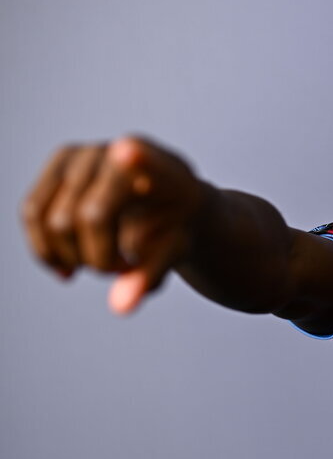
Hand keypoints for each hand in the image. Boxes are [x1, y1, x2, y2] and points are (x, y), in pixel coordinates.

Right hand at [20, 136, 212, 313]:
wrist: (166, 202)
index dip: (137, 159)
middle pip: (88, 219)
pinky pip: (31, 214)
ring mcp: (82, 154)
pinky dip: (46, 251)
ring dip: (72, 258)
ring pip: (52, 221)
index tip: (127, 150)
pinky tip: (68, 270)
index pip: (149, 162)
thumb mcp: (172, 253)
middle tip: (124, 267)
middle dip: (99, 260)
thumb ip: (148, 276)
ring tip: (103, 263)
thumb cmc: (174, 227)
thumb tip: (119, 307)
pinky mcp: (56, 164)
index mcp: (164, 171)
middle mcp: (118, 152)